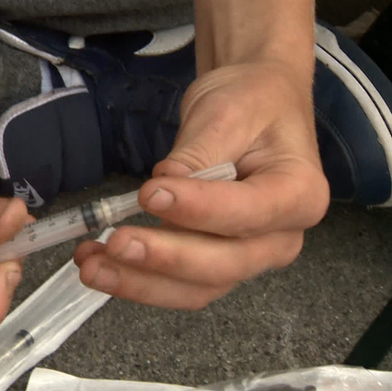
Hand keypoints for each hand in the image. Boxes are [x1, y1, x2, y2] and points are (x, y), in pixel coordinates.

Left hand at [74, 62, 329, 308]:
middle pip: (224, 265)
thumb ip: (198, 154)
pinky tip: (98, 264)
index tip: (151, 194)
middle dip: (164, 258)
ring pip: (197, 287)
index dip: (198, 210)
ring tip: (90, 265)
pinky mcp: (216, 263)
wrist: (253, 105)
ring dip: (140, 283)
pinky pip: (179, 284)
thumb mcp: (227, 113)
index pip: (249, 212)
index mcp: (301, 194)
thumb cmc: (250, 103)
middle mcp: (281, 238)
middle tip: (115, 242)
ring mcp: (249, 257)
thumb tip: (162, 188)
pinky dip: (138, 280)